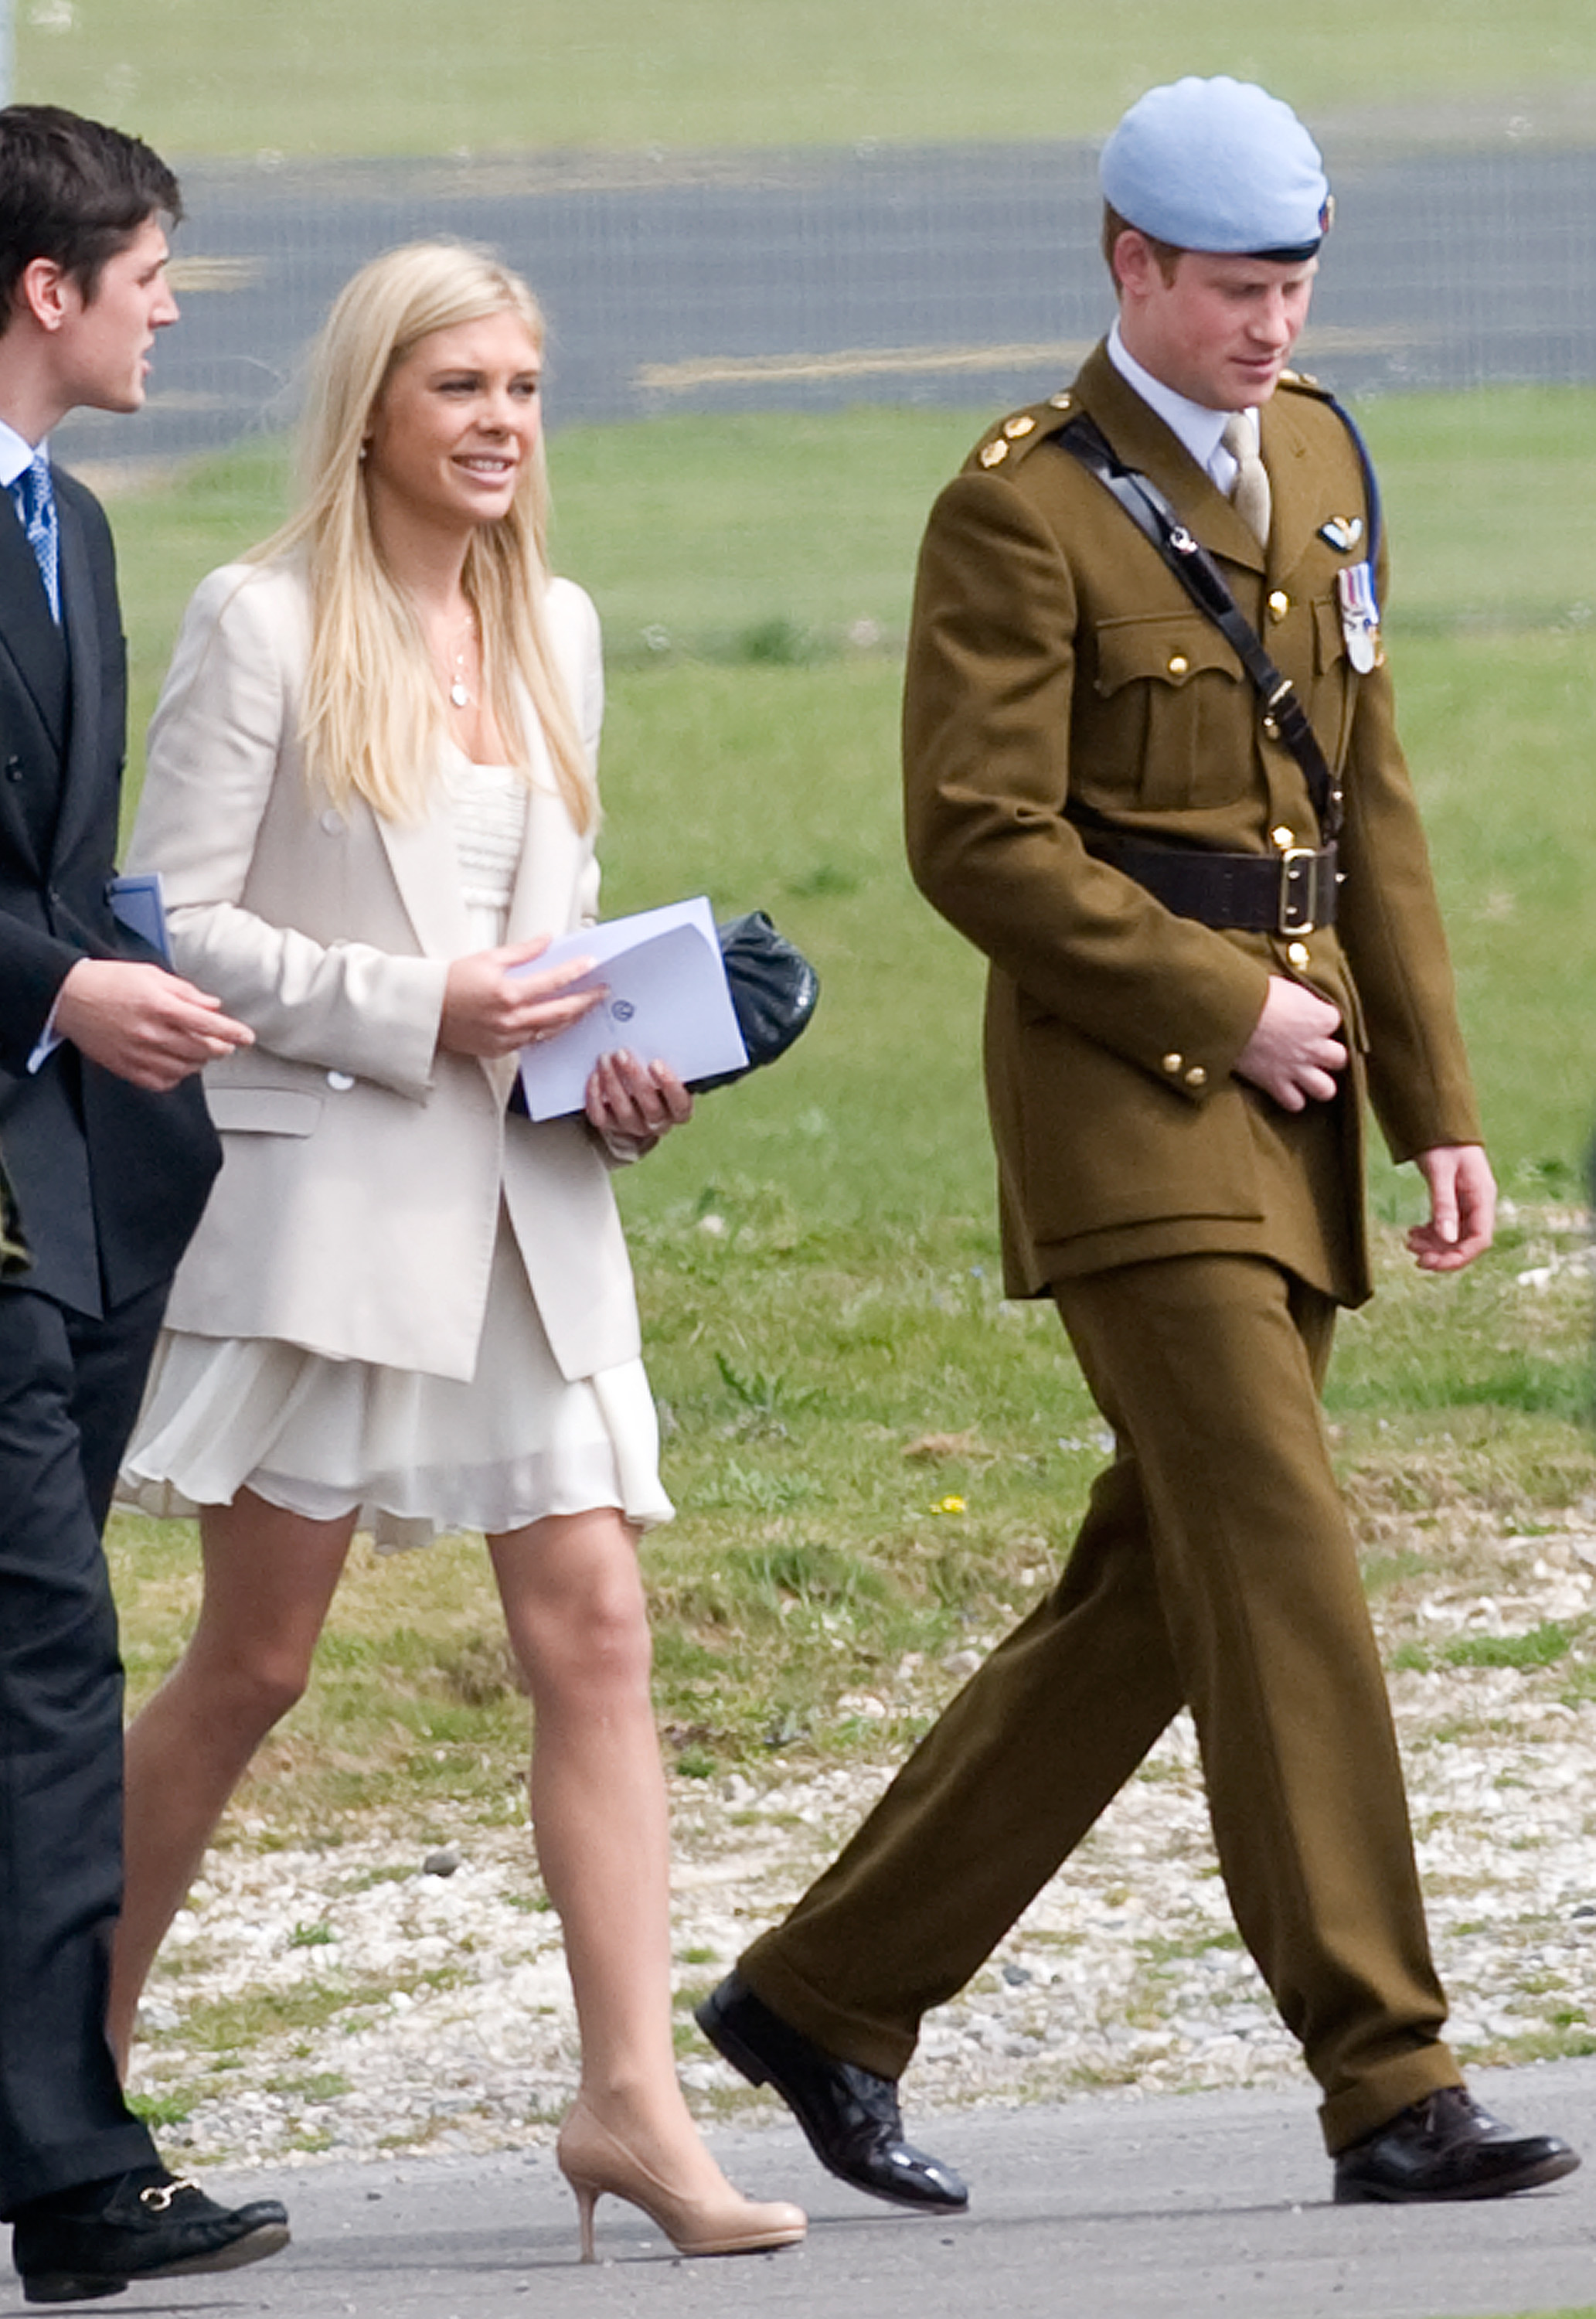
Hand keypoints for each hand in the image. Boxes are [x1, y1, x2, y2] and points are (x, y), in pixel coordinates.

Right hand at [53, 958, 253, 1090]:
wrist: (69, 997)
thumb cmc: (109, 982)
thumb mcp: (153, 976)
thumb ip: (187, 993)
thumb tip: (212, 1006)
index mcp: (161, 1006)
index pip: (209, 1025)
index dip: (233, 1033)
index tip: (247, 1037)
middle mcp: (152, 1033)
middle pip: (201, 1050)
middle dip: (219, 1047)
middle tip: (223, 1043)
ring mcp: (139, 1053)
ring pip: (185, 1068)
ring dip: (200, 1062)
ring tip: (199, 1051)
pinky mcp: (126, 1068)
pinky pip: (162, 1081)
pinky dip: (176, 1076)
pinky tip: (178, 1065)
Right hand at [439, 936, 602, 1059]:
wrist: (426, 1011)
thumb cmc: (449, 984)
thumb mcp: (487, 958)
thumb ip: (522, 952)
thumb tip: (545, 941)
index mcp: (507, 993)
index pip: (553, 981)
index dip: (576, 972)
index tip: (590, 965)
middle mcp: (509, 1019)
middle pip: (561, 1011)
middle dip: (585, 1000)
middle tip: (600, 992)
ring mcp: (506, 1038)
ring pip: (551, 1030)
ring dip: (572, 1018)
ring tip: (585, 1007)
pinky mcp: (501, 1050)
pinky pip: (534, 1041)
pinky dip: (549, 1031)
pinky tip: (558, 1022)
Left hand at [584, 1050, 693, 1153]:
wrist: (637, 1102)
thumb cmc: (657, 1078)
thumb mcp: (667, 1072)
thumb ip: (669, 1061)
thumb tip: (658, 1035)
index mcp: (679, 1111)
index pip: (679, 1103)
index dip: (669, 1085)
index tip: (655, 1063)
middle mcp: (659, 1123)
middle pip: (650, 1107)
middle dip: (634, 1077)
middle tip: (621, 1053)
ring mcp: (634, 1127)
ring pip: (624, 1111)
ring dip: (612, 1082)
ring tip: (605, 1058)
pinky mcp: (612, 1127)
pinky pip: (601, 1117)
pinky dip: (595, 1097)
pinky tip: (594, 1076)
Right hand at [1233, 975, 1346, 1110]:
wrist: (1227, 1013)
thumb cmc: (1253, 992)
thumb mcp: (1284, 986)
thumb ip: (1298, 1000)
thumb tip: (1296, 1001)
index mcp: (1320, 1018)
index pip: (1334, 1020)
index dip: (1320, 1019)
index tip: (1306, 1016)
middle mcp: (1315, 1046)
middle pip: (1340, 1059)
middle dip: (1329, 1056)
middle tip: (1313, 1050)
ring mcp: (1296, 1068)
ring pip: (1326, 1089)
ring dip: (1318, 1084)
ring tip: (1306, 1077)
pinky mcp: (1275, 1083)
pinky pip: (1294, 1103)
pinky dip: (1291, 1099)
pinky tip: (1284, 1089)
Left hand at [1407, 1144, 1495, 1272]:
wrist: (1438, 1120)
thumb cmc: (1442, 1143)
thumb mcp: (1439, 1173)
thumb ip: (1444, 1204)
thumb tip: (1446, 1238)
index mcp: (1483, 1197)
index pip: (1479, 1239)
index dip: (1457, 1257)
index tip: (1430, 1263)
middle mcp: (1479, 1203)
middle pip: (1467, 1241)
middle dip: (1442, 1253)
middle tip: (1415, 1257)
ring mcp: (1468, 1202)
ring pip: (1455, 1235)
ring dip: (1434, 1244)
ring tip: (1409, 1241)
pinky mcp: (1456, 1200)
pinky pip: (1447, 1225)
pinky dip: (1431, 1232)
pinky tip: (1413, 1232)